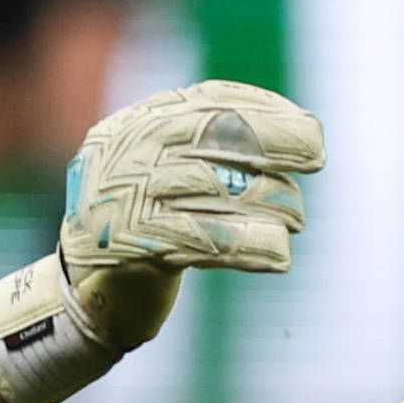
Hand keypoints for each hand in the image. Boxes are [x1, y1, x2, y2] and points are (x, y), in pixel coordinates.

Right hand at [0, 81, 322, 402]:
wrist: (86, 301)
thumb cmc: (148, 231)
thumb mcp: (168, 175)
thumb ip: (211, 147)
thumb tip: (299, 133)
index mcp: (133, 125)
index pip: (210, 101)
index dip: (267, 110)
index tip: (309, 129)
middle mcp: (124, 153)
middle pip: (215, 132)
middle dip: (275, 140)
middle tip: (316, 157)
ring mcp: (122, 196)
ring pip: (215, 186)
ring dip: (270, 201)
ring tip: (296, 218)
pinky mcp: (129, 246)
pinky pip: (206, 239)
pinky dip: (251, 245)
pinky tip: (280, 255)